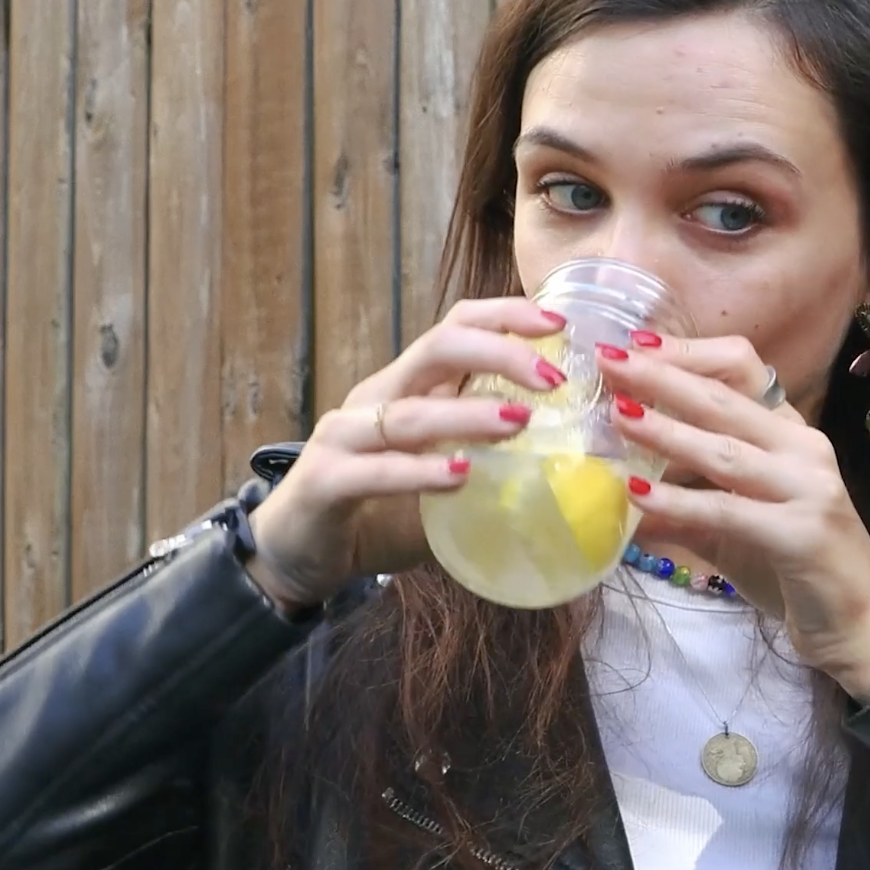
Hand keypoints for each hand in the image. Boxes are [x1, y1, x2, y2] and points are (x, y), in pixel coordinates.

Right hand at [246, 298, 568, 610]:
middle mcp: (376, 399)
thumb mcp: (444, 476)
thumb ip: (490, 462)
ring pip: (410, 412)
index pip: (457, 328)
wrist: (297, 554)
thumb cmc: (379, 511)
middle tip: (553, 377)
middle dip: (499, 352)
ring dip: (468, 414)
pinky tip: (458, 476)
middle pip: (438, 349)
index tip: (559, 323)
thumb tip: (571, 466)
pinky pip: (375, 470)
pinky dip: (418, 471)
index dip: (506, 316)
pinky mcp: (324, 480)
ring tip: (519, 421)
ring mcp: (345, 436)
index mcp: (408, 387)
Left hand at [599, 334, 869, 701]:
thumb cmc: (796, 568)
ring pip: (727, 449)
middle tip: (608, 362)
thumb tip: (620, 490)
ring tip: (618, 418)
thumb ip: (687, 503)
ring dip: (667, 432)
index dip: (687, 352)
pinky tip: (640, 497)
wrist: (861, 624)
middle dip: (662, 377)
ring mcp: (809, 487)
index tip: (634, 348)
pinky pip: (731, 510)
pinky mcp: (803, 533)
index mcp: (790, 433)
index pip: (742, 366)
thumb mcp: (735, 526)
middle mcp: (804, 448)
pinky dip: (682, 502)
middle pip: (725, 398)